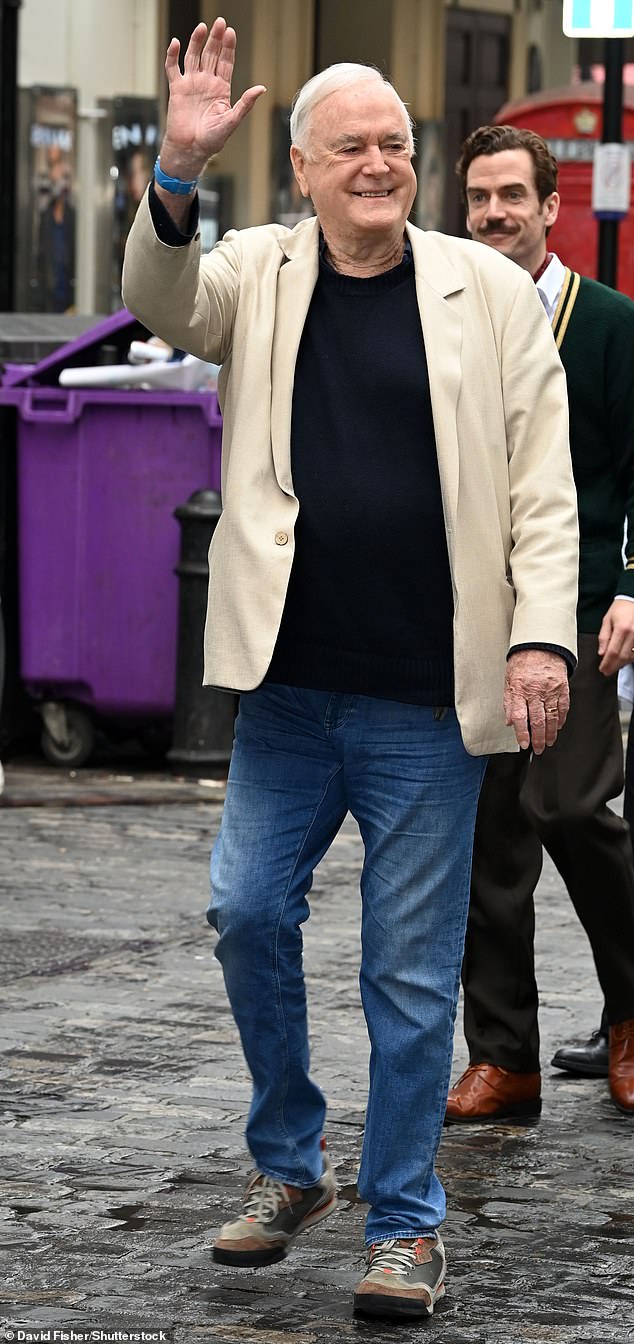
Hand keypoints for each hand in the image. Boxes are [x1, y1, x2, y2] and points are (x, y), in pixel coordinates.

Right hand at [160, 18, 265, 179]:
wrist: (190, 149)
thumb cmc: (212, 140)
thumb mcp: (232, 121)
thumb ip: (245, 104)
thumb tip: (261, 88)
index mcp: (221, 89)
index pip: (225, 62)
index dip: (228, 48)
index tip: (230, 33)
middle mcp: (206, 82)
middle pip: (211, 54)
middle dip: (215, 39)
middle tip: (219, 22)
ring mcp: (191, 83)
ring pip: (193, 56)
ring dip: (197, 41)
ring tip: (202, 27)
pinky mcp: (176, 88)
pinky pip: (173, 67)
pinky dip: (173, 55)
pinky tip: (176, 43)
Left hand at [504, 649, 569, 754]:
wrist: (540, 645)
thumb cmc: (522, 663)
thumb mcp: (508, 681)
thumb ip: (509, 703)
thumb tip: (510, 722)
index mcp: (520, 689)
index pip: (520, 717)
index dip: (522, 733)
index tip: (524, 744)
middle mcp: (536, 690)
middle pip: (538, 720)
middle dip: (538, 739)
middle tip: (538, 748)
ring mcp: (551, 689)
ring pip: (552, 717)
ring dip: (551, 733)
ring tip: (548, 742)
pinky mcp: (562, 687)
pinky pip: (563, 707)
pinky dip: (561, 720)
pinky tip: (558, 727)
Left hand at [597, 598, 633, 675]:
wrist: (633, 599)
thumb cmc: (620, 609)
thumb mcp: (607, 620)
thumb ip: (604, 637)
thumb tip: (602, 653)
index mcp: (622, 629)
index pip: (612, 652)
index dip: (607, 663)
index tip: (602, 669)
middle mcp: (633, 634)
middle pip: (623, 657)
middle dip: (613, 666)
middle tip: (606, 671)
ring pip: (631, 657)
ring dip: (622, 664)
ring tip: (613, 665)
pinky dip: (630, 658)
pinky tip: (624, 659)